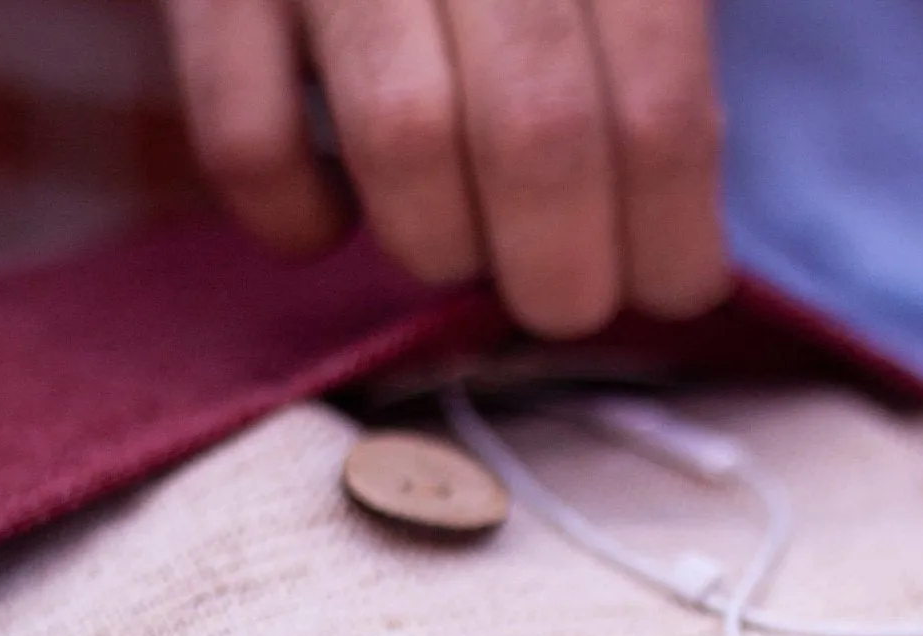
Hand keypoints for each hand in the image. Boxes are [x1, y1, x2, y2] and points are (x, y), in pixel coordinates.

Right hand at [158, 0, 730, 336]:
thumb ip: (651, 48)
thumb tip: (677, 243)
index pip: (659, 105)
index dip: (672, 235)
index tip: (671, 288)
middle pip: (540, 134)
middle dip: (563, 271)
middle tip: (563, 301)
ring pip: (403, 138)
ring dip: (442, 245)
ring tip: (460, 252)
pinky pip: (245, 138)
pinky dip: (294, 215)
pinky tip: (332, 219)